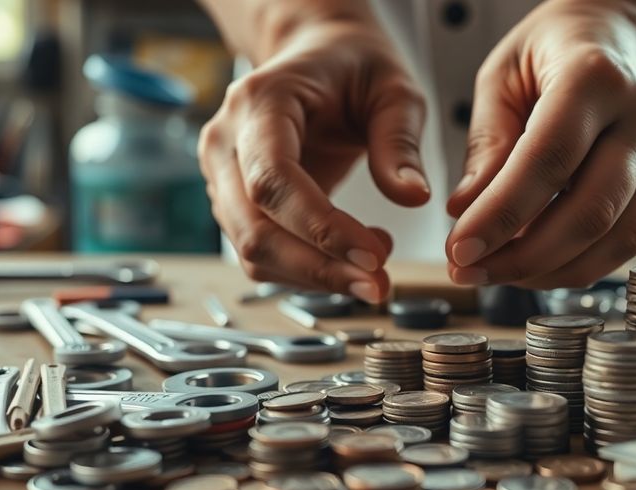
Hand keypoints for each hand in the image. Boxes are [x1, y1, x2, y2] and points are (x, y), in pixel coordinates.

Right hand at [199, 21, 428, 302]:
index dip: (320, 228)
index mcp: (259, 101)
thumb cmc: (353, 67)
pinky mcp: (235, 203)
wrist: (317, 57)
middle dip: (319, 268)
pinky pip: (262, 254)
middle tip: (379, 284)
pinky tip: (352, 258)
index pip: (272, 180)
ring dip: (315, 276)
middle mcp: (226, 140)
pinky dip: (308, 270)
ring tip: (376, 268)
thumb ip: (401, 142)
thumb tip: (413, 197)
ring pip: (252, 252)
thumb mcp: (394, 89)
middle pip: (254, 229)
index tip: (374, 256)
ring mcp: (222, 175)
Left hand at [446, 0, 635, 288]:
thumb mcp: (502, 76)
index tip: (460, 248)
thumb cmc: (554, 50)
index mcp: (595, 78)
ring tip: (495, 273)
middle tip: (468, 271)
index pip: (548, 161)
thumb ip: (486, 143)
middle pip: (589, 212)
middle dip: (522, 256)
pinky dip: (576, 266)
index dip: (501, 214)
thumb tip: (465, 213)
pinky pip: (625, 244)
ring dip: (548, 271)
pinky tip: (533, 266)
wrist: (624, 33)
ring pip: (613, 239)